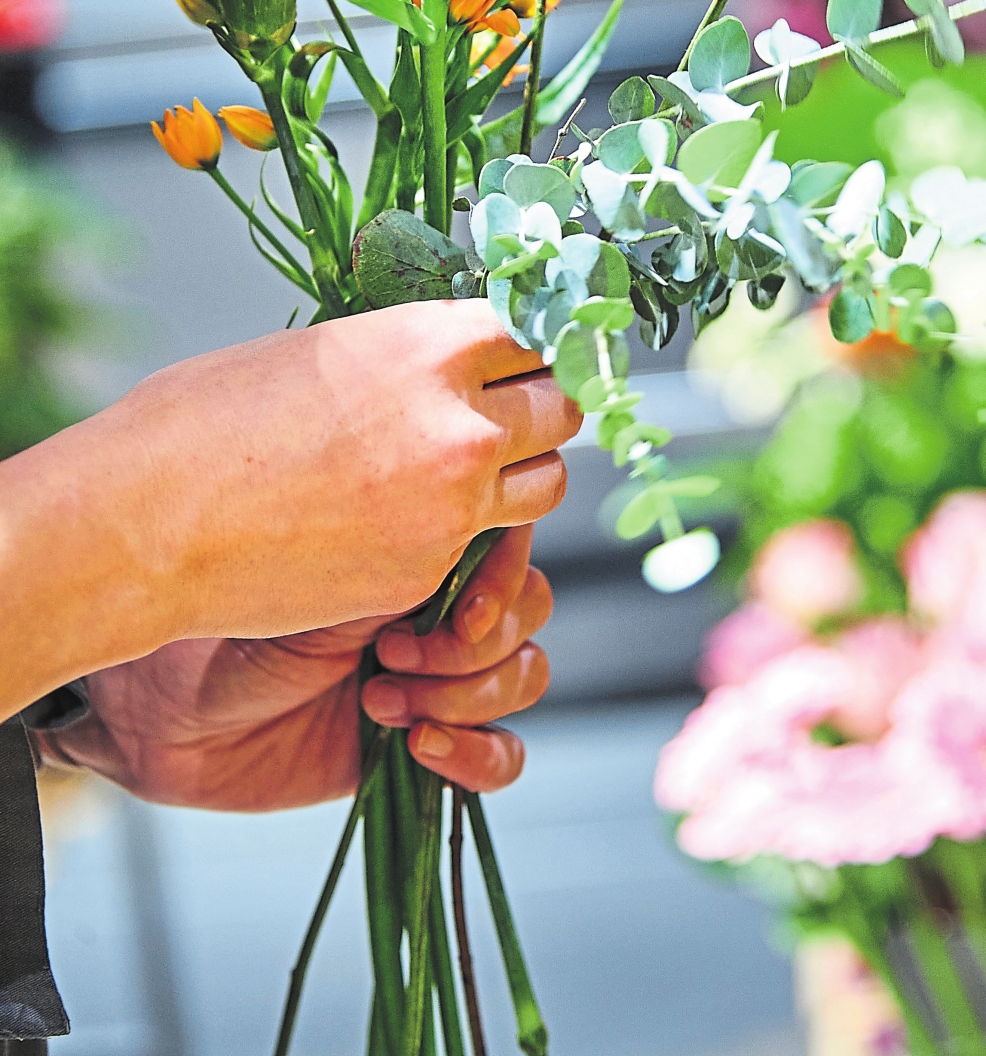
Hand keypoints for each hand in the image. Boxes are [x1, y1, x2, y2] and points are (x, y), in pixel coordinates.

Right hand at [1, 301, 578, 718]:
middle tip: (504, 414)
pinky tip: (401, 523)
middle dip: (539, 408)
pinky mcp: (427, 572)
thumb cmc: (205, 421)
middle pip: (563, 407)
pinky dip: (459, 534)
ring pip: (547, 485)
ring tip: (464, 472)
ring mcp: (451, 505)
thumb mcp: (319, 349)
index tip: (523, 355)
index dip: (531, 342)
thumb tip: (447, 356)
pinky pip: (480, 545)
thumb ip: (404, 353)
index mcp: (431, 343)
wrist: (146, 522)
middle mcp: (461, 421)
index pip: (538, 330)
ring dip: (520, 475)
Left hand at [40, 529, 550, 807]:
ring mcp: (437, 674)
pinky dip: (478, 755)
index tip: (457, 610)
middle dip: (472, 643)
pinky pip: (505, 756)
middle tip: (389, 654)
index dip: (501, 578)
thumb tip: (472, 523)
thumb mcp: (316, 566)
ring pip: (525, 676)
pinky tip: (418, 747)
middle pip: (529, 611)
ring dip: (464, 695)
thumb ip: (398, 545)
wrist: (162, 716)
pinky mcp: (427, 745)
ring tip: (378, 698)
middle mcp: (435, 602)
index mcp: (414, 542)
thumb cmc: (218, 619)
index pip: (509, 542)